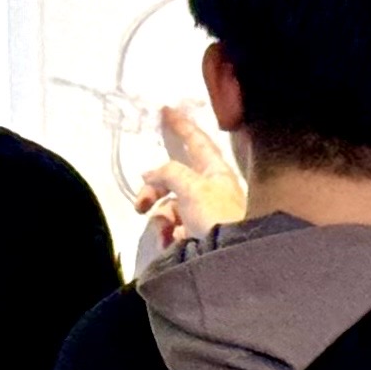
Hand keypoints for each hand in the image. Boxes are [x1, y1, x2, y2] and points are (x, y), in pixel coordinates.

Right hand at [131, 103, 245, 246]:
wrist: (230, 259)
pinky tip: (174, 244)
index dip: (181, 126)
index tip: (166, 110)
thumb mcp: (191, 187)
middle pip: (172, 179)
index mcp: (215, 171)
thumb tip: (150, 175)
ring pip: (168, 207)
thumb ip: (169, 173)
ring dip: (161, 220)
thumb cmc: (216, 217)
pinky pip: (173, 228)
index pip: (196, 141)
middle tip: (140, 205)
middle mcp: (209, 189)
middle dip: (153, 191)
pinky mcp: (196, 234)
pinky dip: (169, 235)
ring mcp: (202, 213)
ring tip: (166, 235)